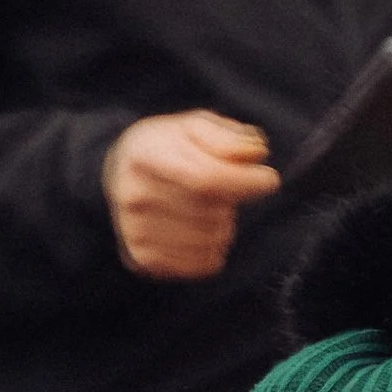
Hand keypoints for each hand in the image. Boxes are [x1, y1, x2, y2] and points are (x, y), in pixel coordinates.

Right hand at [105, 108, 280, 280]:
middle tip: (220, 191)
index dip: (244, 182)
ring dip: (223, 228)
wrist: (122, 175)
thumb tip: (256, 154)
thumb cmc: (168, 149)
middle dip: (230, 202)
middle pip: (211, 213)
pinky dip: (212, 251)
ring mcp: (135, 230)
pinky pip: (201, 265)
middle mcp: (134, 195)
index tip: (269, 180)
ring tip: (206, 210)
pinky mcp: (141, 258)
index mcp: (145, 154)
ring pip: (210, 242)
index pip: (205, 178)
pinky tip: (199, 232)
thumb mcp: (194, 126)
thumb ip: (227, 138)